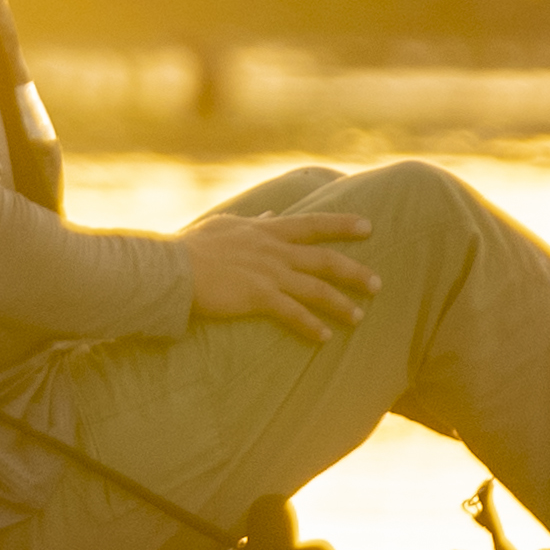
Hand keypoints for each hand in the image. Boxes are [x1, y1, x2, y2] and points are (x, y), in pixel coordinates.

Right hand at [180, 208, 377, 337]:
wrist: (171, 267)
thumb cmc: (191, 248)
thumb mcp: (225, 226)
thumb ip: (252, 221)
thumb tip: (270, 212)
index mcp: (264, 229)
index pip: (311, 223)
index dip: (341, 224)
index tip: (368, 226)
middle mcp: (272, 249)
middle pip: (323, 258)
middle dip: (353, 271)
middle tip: (378, 283)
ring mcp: (266, 272)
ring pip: (315, 288)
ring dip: (340, 303)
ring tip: (359, 317)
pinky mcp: (257, 296)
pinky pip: (292, 312)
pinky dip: (311, 325)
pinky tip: (324, 337)